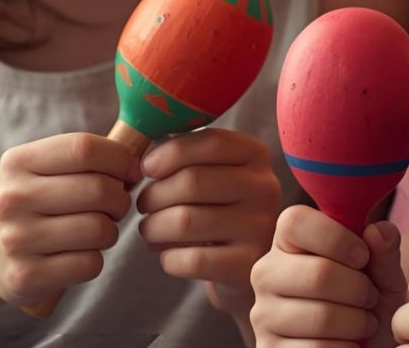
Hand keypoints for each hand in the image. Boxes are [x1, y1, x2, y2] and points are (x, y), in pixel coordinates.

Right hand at [0, 133, 140, 306]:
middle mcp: (13, 198)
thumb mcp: (45, 169)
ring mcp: (16, 239)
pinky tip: (79, 254)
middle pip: (99, 190)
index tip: (129, 171)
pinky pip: (90, 264)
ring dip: (110, 231)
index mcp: (18, 162)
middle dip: (120, 199)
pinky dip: (95, 259)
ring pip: (100, 230)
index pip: (84, 148)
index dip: (119, 158)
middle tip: (114, 205)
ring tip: (95, 230)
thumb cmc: (35, 204)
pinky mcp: (25, 276)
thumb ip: (87, 158)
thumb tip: (136, 163)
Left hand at [137, 128, 279, 315]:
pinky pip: (191, 260)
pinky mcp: (247, 265)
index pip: (211, 142)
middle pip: (192, 182)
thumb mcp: (209, 171)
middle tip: (144, 205)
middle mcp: (265, 188)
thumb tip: (144, 161)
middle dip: (153, 194)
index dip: (170, 153)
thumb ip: (182, 155)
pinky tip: (168, 254)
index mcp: (255, 155)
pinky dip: (168, 257)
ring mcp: (259, 228)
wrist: (241, 262)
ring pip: (185, 221)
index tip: (147, 168)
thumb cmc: (213, 207)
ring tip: (150, 229)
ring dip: (153, 227)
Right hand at [250, 205, 406, 347]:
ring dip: (357, 323)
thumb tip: (378, 230)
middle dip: (359, 289)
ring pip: (322, 317)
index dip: (337, 237)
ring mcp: (263, 313)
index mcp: (286, 243)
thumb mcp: (383, 277)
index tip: (362, 256)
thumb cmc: (368, 306)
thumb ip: (384, 252)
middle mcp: (266, 273)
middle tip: (369, 297)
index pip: (295, 221)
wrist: (363, 347)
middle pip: (318, 274)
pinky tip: (348, 344)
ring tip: (362, 323)